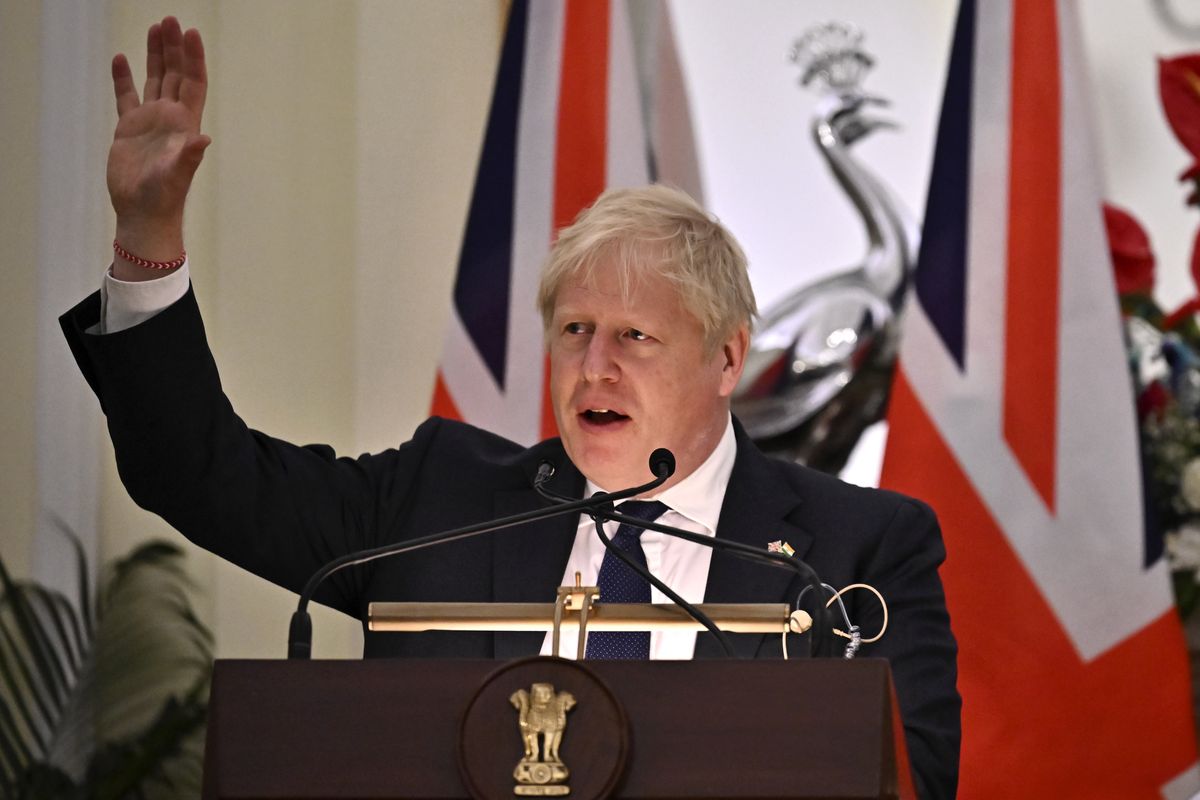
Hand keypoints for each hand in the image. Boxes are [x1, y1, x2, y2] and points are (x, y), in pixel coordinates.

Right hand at [107, 16, 209, 272]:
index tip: (191, 34)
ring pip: (154, 80)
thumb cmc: (164, 198)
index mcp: (185, 124)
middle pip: (175, 75)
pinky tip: (120, 59)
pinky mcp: (129, 130)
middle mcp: (170, 118)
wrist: (143, 213)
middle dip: (174, 48)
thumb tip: (203, 139)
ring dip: (155, 55)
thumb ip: (189, 156)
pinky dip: (124, 78)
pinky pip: (127, 96)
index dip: (193, 59)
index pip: (192, 83)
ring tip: (155, 28)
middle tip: (171, 20)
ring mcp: (149, 122)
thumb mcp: (177, 175)